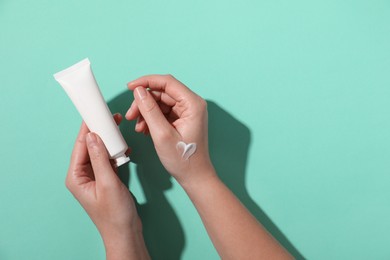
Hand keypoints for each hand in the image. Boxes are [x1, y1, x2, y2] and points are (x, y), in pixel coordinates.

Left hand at [66, 114, 148, 259]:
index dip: (88, 129)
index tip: (94, 114)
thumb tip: (93, 136)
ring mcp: (94, 177)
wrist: (125, 231)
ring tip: (117, 128)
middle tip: (109, 117)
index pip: (80, 147)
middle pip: (88, 147)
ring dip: (108, 141)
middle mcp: (82, 175)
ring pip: (99, 152)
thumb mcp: (108, 183)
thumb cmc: (114, 213)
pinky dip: (114, 152)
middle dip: (99, 132)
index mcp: (76, 177)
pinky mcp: (105, 179)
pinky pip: (107, 160)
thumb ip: (100, 159)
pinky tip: (122, 146)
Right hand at [125, 75, 215, 185]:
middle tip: (130, 115)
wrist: (194, 176)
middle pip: (162, 92)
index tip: (130, 87)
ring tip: (138, 127)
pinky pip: (162, 112)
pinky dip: (151, 118)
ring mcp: (187, 112)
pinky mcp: (182, 119)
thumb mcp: (161, 134)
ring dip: (146, 112)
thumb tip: (139, 91)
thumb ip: (149, 110)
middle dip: (143, 102)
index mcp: (193, 104)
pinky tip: (144, 129)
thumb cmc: (183, 159)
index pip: (167, 82)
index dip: (147, 82)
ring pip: (160, 102)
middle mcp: (192, 104)